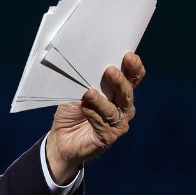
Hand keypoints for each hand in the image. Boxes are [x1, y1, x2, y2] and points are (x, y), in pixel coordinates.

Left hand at [45, 52, 146, 183]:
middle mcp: (122, 107)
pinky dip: (93, 114)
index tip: (129, 55)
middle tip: (110, 70)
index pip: (132, 78)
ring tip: (89, 93)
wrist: (61, 139)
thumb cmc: (71, 111)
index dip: (134, 67)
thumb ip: (85, 80)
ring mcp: (117, 123)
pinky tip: (84, 108)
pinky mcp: (109, 137)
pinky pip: (103, 124)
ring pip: (115, 110)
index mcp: (118, 92)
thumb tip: (84, 63)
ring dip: (102, 101)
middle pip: (127, 93)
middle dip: (120, 81)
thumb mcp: (76, 91)